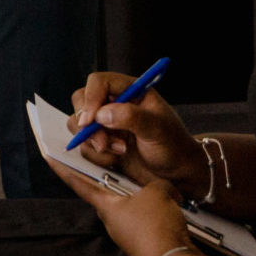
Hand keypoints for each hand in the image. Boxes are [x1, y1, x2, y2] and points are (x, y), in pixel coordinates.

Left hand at [50, 165, 195, 255]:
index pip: (79, 183)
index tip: (48, 158)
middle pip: (109, 195)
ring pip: (132, 209)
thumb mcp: (157, 192)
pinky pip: (147, 222)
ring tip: (164, 193)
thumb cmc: (155, 225)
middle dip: (120, 183)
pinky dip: (158, 214)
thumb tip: (163, 191)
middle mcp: (112, 221)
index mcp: (106, 206)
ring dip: (146, 200)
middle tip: (125, 170)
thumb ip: (155, 184)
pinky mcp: (143, 243)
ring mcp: (126, 235)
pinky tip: (173, 211)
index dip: (64, 169)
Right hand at [67, 71, 204, 189]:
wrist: (176, 173)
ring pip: (78, 123)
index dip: (91, 98)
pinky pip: (83, 143)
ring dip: (93, 140)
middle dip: (88, 124)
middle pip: (81, 100)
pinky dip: (96, 153)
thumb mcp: (158, 129)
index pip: (99, 82)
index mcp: (131, 90)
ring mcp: (106, 123)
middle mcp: (114, 103)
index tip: (91, 120)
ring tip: (120, 150)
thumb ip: (131, 117)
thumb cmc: (174, 146)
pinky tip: (117, 158)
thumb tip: (102, 114)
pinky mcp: (101, 141)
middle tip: (102, 142)